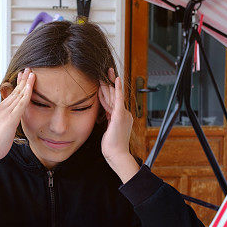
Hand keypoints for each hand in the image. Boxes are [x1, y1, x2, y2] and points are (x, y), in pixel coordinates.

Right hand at [0, 68, 34, 175]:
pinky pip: (20, 104)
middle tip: (29, 69)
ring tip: (32, 73)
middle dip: (23, 80)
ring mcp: (5, 112)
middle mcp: (1, 108)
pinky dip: (26, 94)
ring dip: (26, 83)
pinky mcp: (10, 119)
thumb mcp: (2, 129)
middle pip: (15, 91)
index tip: (24, 77)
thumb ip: (7, 121)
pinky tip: (31, 87)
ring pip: (18, 95)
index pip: (11, 95)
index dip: (19, 85)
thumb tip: (13, 121)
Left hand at [98, 68, 138, 182]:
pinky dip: (117, 89)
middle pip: (113, 96)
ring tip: (105, 72)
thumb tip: (105, 113)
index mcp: (119, 117)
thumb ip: (108, 120)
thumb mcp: (108, 130)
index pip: (111, 101)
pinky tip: (116, 79)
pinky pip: (118, 99)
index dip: (107, 91)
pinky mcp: (120, 115)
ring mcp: (123, 114)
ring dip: (109, 83)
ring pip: (113, 96)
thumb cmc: (112, 146)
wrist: (117, 155)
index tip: (103, 82)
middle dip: (108, 83)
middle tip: (105, 71)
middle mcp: (123, 113)